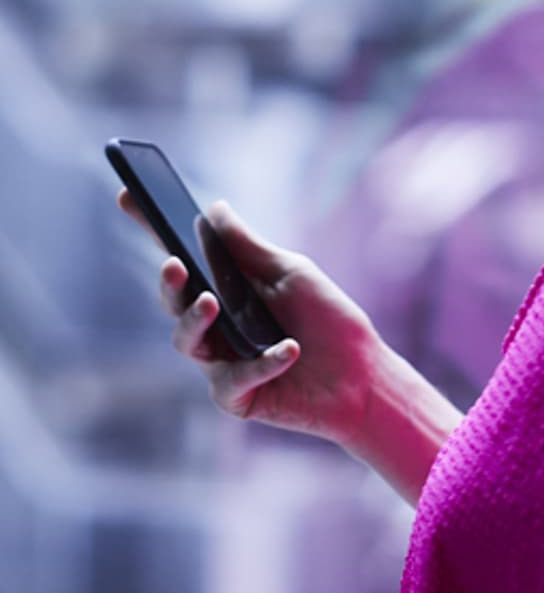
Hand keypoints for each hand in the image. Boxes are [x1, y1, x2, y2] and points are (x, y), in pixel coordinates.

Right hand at [117, 192, 382, 450]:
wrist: (364, 375)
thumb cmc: (329, 320)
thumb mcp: (292, 274)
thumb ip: (250, 248)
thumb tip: (213, 208)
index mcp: (226, 288)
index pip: (183, 257)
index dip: (152, 228)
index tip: (130, 195)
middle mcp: (216, 324)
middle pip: (175, 302)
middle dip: (169, 284)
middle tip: (176, 266)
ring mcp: (222, 361)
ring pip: (186, 342)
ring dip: (195, 321)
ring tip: (213, 304)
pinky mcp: (237, 397)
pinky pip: (231, 380)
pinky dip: (260, 363)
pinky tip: (287, 349)